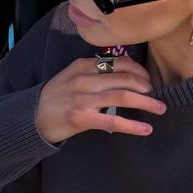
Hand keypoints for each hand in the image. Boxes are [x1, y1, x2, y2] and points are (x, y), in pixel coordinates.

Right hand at [36, 54, 165, 143]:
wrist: (32, 118)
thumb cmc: (56, 98)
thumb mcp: (72, 76)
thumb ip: (94, 72)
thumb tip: (124, 75)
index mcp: (83, 65)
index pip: (119, 62)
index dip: (140, 71)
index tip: (149, 80)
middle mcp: (84, 79)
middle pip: (125, 78)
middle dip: (147, 86)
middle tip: (157, 95)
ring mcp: (83, 99)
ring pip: (123, 97)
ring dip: (147, 103)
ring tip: (161, 108)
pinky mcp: (81, 119)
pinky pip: (113, 122)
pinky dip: (133, 126)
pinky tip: (146, 129)